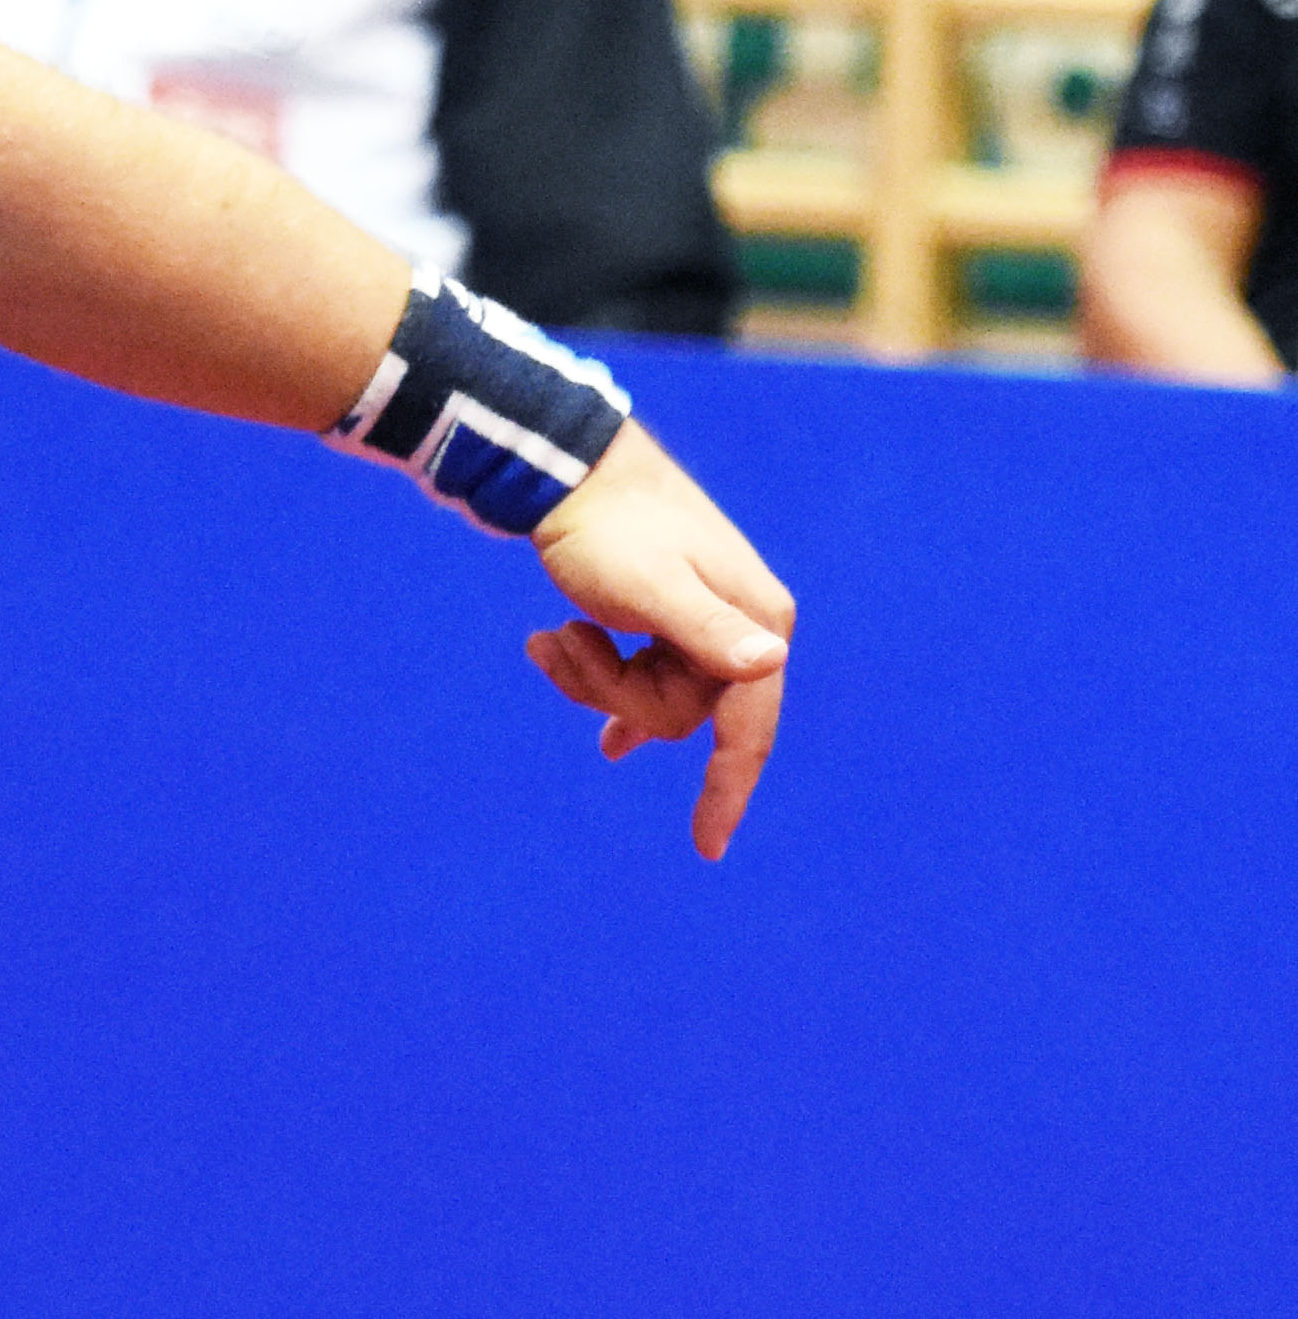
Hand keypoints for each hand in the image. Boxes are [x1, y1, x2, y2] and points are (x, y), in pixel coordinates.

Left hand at [522, 422, 794, 860]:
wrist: (567, 470)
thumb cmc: (606, 528)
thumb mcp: (648, 586)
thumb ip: (705, 631)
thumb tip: (770, 663)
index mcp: (757, 627)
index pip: (748, 733)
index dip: (728, 792)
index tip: (706, 848)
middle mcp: (744, 630)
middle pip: (681, 717)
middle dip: (611, 694)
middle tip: (562, 642)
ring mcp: (707, 628)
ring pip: (650, 698)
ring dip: (590, 678)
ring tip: (548, 635)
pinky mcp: (669, 623)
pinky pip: (638, 678)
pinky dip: (593, 676)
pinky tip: (561, 665)